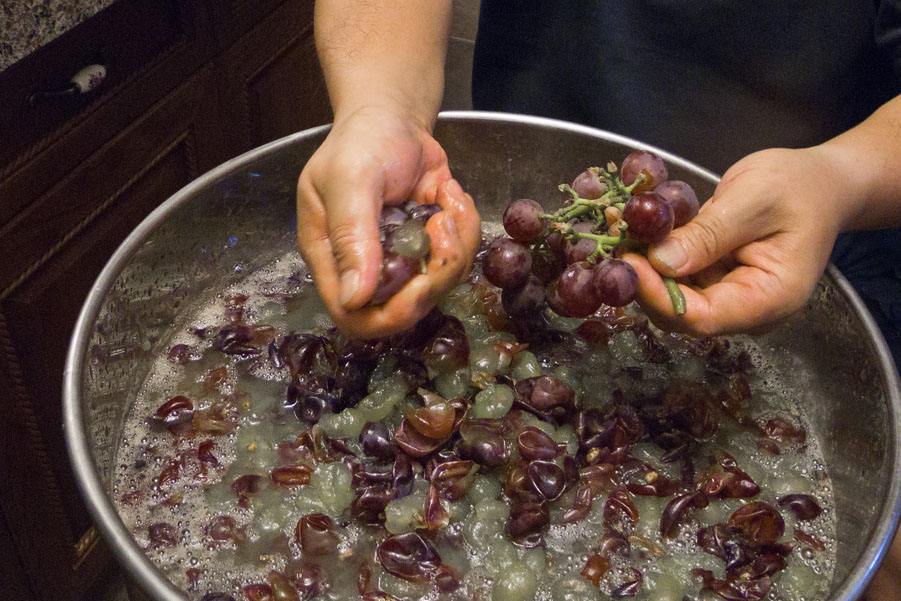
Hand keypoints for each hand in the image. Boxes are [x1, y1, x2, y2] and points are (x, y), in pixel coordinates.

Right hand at [296, 106, 480, 338]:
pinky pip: (458, 259)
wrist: (392, 116)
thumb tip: (355, 298)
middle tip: (443, 227)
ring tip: (448, 202)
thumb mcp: (350, 180)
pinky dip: (466, 228)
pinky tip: (451, 195)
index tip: (420, 285)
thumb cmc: (361, 142)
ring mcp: (401, 259)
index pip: (353, 316)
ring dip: (456, 247)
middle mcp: (365, 267)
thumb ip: (351, 236)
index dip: (388, 316)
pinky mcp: (431, 247)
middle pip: (402, 310)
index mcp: (330, 257)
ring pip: (438, 285)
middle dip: (434, 277)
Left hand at [623, 146, 853, 334]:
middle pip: (681, 314)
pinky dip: (653, 257)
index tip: (627, 264)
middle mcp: (746, 309)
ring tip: (619, 230)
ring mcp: (728, 298)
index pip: (702, 317)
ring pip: (671, 298)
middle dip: (644, 282)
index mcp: (770, 299)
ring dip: (642, 268)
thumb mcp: (754, 200)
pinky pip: (676, 278)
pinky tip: (634, 229)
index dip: (658, 296)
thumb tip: (662, 261)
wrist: (820, 184)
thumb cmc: (798, 187)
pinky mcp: (712, 282)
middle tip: (614, 243)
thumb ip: (709, 234)